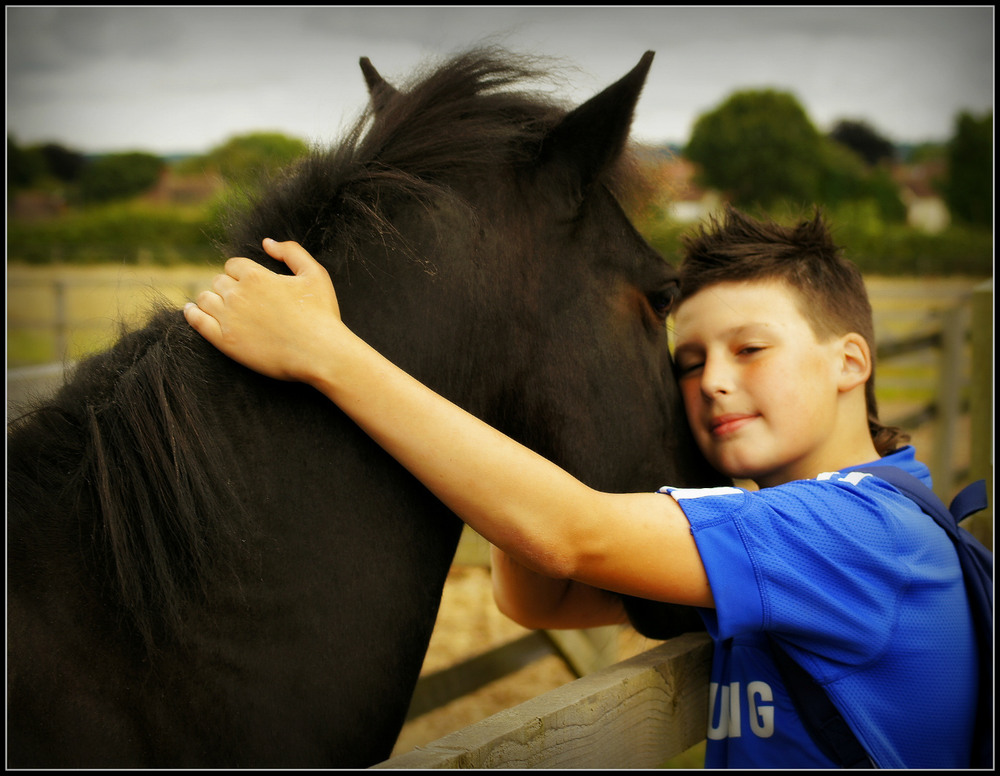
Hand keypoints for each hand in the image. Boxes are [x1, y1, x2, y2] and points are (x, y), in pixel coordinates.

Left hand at [184, 238, 344, 382]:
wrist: (320, 353)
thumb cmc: (321, 314)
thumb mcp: (315, 274)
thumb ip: (291, 252)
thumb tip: (266, 243)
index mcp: (256, 275)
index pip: (233, 265)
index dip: (240, 274)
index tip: (248, 285)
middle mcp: (237, 294)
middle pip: (219, 281)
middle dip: (228, 288)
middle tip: (240, 301)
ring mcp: (228, 318)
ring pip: (204, 299)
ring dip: (210, 300)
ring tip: (218, 307)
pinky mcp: (224, 341)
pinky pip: (196, 321)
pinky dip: (191, 314)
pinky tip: (191, 311)